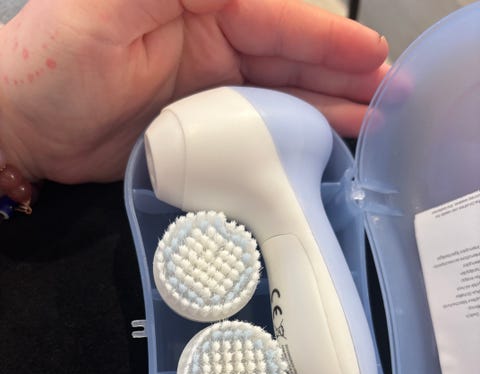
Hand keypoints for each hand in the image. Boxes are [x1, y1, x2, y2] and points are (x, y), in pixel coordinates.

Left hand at [0, 0, 387, 183]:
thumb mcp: (103, 11)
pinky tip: (323, 141)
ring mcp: (209, 87)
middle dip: (339, 72)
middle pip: (288, 54)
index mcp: (193, 2)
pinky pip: (259, 128)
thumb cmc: (48, 68)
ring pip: (281, 92)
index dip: (322, 38)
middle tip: (385, 94)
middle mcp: (208, 39)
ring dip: (327, 105)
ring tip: (371, 119)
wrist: (27, 133)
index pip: (272, 15)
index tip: (366, 55)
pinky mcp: (204, 127)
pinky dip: (293, 133)